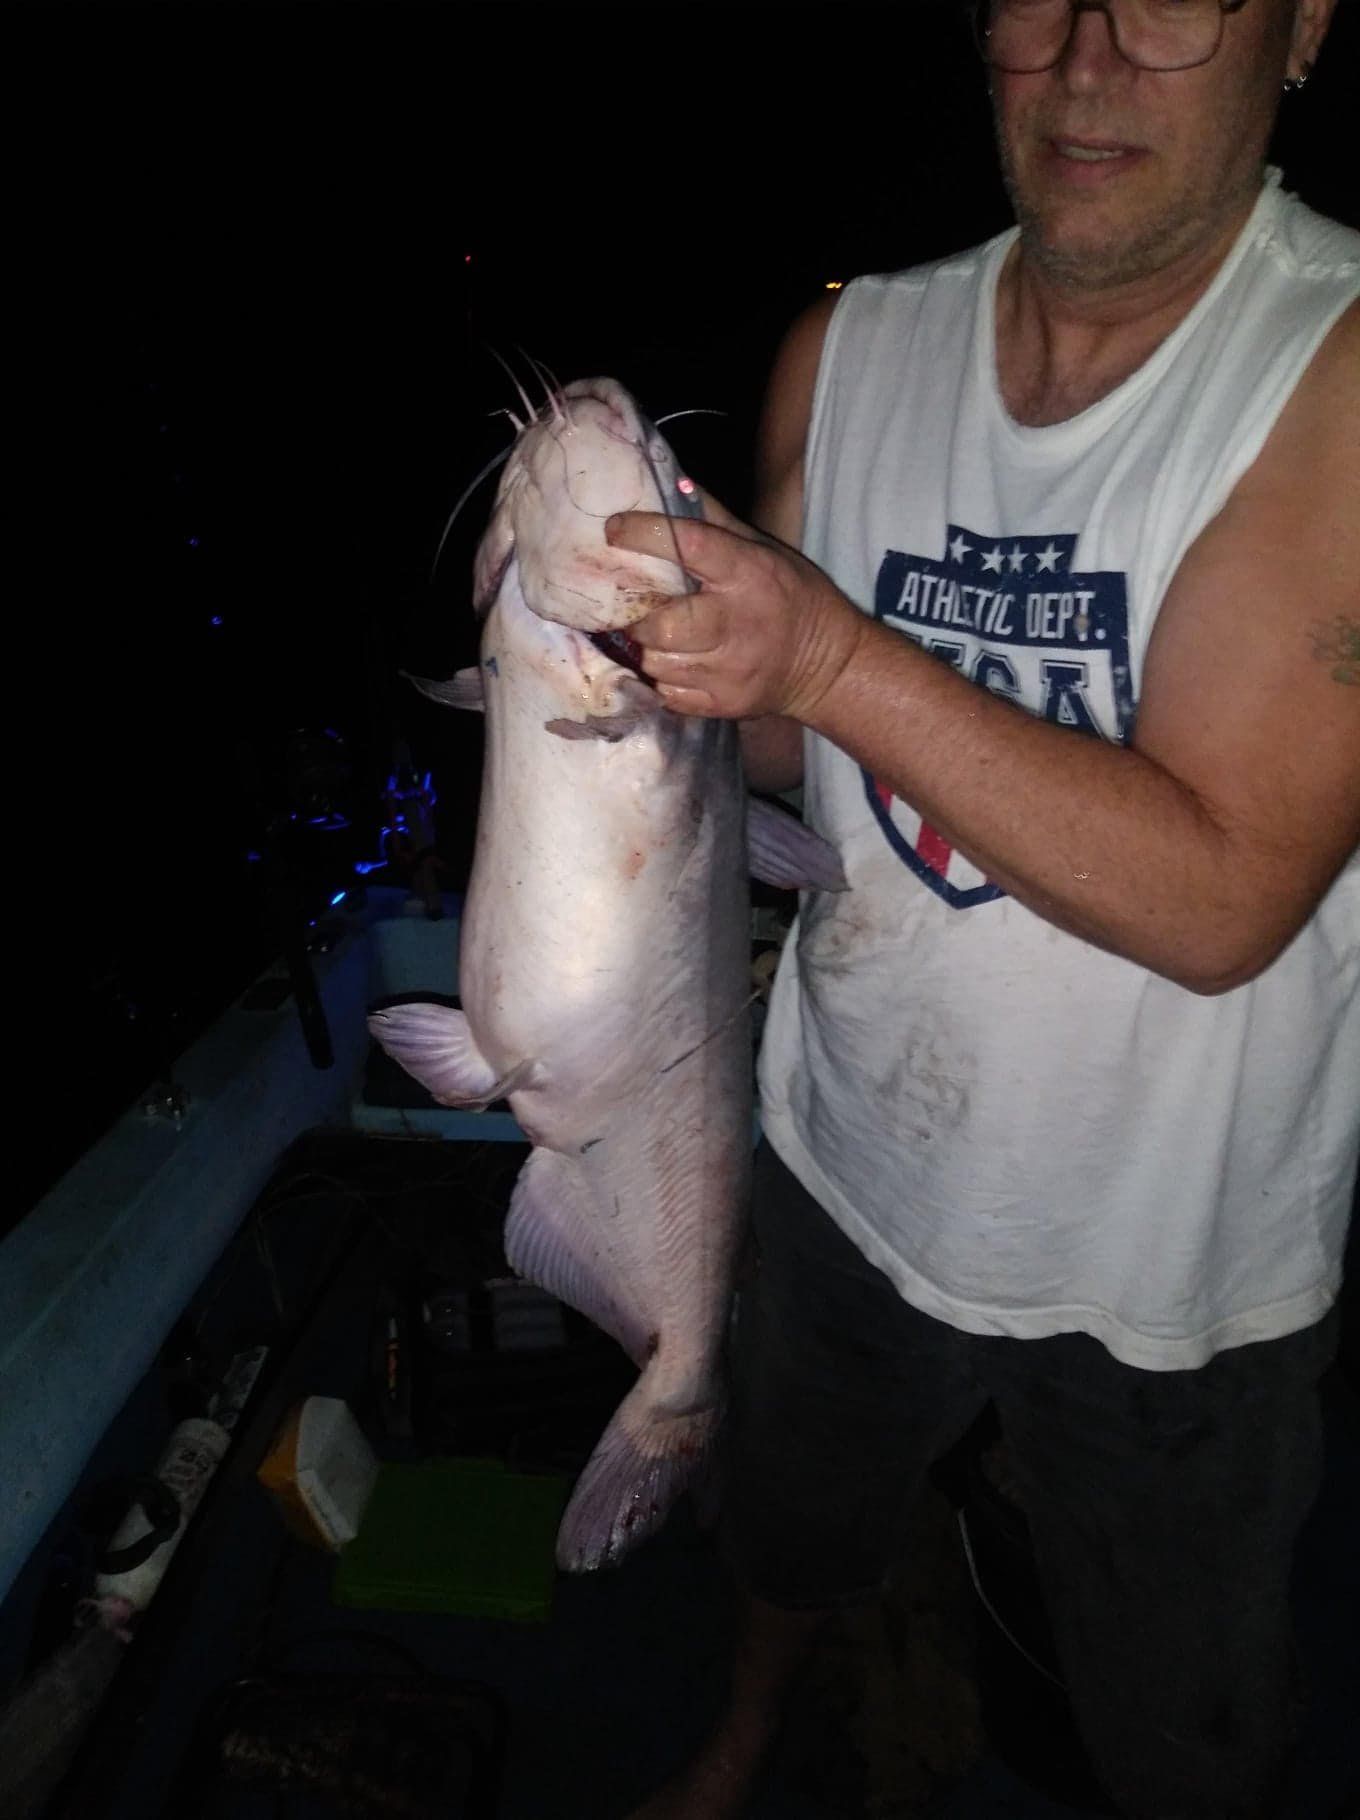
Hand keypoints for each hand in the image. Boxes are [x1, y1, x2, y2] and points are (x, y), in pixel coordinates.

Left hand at [604, 494, 864, 721]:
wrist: (826, 664)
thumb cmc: (788, 595)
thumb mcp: (762, 549)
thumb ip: (713, 522)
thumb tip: (668, 485)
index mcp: (747, 574)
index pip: (688, 545)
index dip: (644, 534)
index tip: (615, 530)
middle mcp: (737, 624)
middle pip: (664, 625)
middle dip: (641, 617)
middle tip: (641, 609)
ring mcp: (729, 671)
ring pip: (657, 663)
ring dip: (650, 648)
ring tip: (662, 637)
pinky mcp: (722, 705)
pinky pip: (668, 693)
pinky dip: (663, 678)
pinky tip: (678, 663)